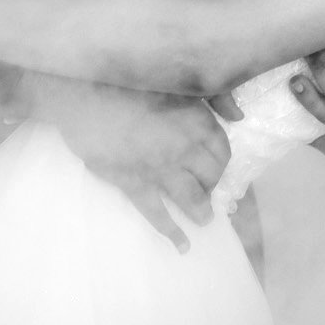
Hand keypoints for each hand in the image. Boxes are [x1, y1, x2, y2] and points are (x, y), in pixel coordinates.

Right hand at [37, 81, 235, 253]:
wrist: (84, 92)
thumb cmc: (129, 80)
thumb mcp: (177, 80)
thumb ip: (213, 96)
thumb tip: (239, 115)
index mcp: (196, 121)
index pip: (222, 151)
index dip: (221, 163)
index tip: (215, 168)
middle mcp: (184, 148)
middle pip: (210, 177)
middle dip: (211, 188)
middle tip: (206, 193)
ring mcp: (159, 168)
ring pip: (190, 198)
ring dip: (200, 212)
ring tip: (203, 220)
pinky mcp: (133, 183)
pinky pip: (158, 213)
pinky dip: (171, 231)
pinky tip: (181, 244)